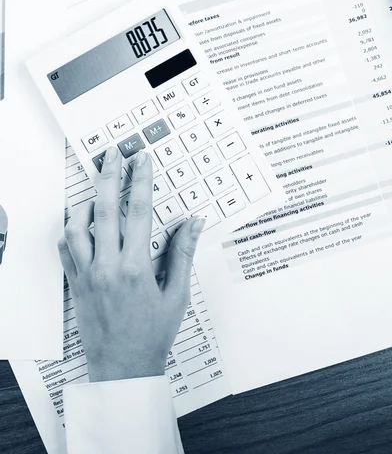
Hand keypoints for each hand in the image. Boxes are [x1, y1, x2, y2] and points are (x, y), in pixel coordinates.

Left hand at [58, 146, 204, 382]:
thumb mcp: (177, 294)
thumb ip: (183, 253)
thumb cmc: (153, 333)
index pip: (139, 212)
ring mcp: (87, 275)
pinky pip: (65, 249)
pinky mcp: (75, 284)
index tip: (142, 160)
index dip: (141, 181)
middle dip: (109, 176)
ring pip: (76, 227)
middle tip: (112, 155)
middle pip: (103, 210)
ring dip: (85, 202)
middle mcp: (107, 267)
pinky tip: (81, 223)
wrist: (123, 367)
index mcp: (136, 267)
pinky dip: (70, 230)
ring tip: (95, 187)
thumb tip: (194, 222)